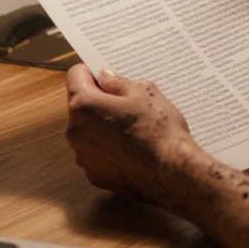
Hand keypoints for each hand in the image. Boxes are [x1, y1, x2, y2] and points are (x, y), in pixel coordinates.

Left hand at [64, 64, 194, 200]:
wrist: (173, 173)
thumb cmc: (159, 130)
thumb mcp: (144, 92)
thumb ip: (117, 83)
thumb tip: (105, 78)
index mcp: (84, 105)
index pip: (75, 75)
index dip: (91, 72)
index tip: (106, 77)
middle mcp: (75, 131)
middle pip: (79, 106)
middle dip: (97, 101)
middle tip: (125, 104)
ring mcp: (83, 156)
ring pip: (87, 131)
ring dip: (101, 126)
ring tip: (131, 129)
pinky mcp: (94, 175)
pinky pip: (95, 153)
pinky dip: (107, 149)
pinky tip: (131, 149)